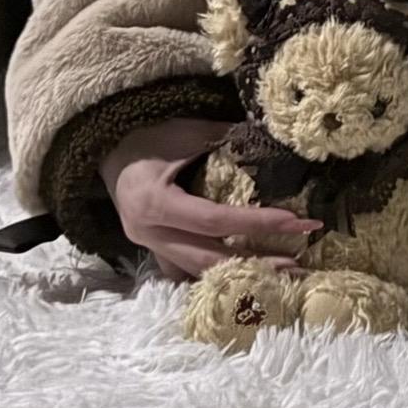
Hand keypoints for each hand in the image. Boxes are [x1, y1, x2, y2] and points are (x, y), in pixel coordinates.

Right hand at [101, 121, 321, 281]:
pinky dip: (217, 273)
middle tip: (298, 263)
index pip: (215, 221)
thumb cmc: (148, 135)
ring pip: (199, 270)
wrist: (109, 149)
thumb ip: (227, 138)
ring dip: (241, 273)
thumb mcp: (186, 132)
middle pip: (209, 258)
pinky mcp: (153, 250)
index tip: (296, 221)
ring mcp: (148, 246)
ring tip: (283, 272)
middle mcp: (149, 233)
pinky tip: (247, 275)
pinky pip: (187, 269)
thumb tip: (274, 140)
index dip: (257, 223)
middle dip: (256, 262)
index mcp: (155, 203)